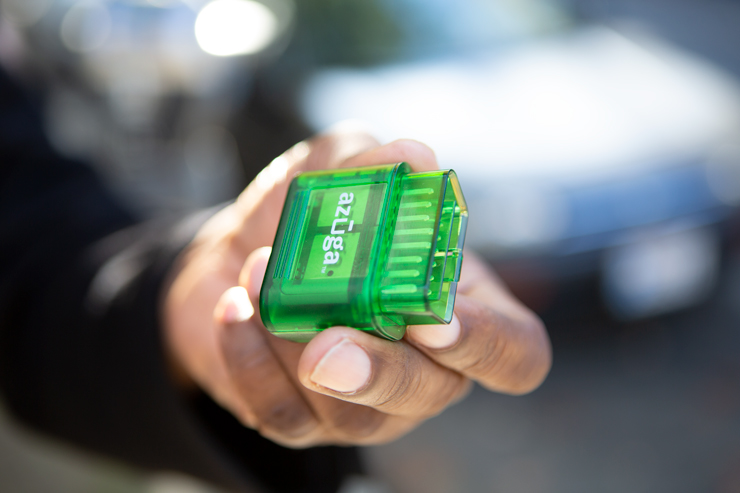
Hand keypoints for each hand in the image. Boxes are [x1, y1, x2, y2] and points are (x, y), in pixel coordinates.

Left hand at [163, 129, 551, 446]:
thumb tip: (412, 153)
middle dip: (380, 371)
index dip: (487, 345)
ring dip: (291, 345)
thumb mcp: (335, 171)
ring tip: (256, 272)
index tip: (437, 318)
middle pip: (428, 396)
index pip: (513, 354)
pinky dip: (249, 361)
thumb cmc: (315, 217)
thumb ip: (371, 159)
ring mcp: (363, 404)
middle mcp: (423, 369)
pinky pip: (281, 414)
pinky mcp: (301, 418)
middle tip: (329, 341)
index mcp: (459, 311)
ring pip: (347, 414)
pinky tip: (233, 310)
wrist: (245, 254)